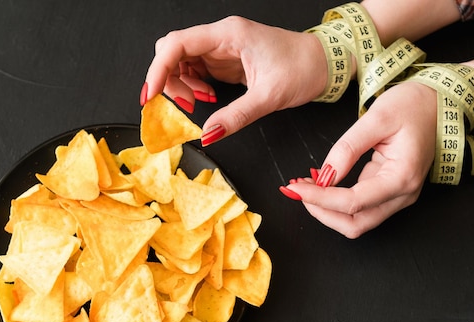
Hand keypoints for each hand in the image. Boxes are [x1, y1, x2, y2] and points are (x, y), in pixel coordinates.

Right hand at [141, 16, 331, 144]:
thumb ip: (236, 116)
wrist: (323, 62)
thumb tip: (207, 134)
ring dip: (181, 85)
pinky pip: (196, 70)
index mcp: (229, 35)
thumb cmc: (302, 68)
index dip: (158, 69)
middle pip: (173, 51)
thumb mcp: (269, 97)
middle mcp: (221, 36)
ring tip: (201, 103)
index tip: (150, 95)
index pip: (177, 44)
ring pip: (181, 61)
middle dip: (169, 80)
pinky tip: (209, 99)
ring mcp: (222, 47)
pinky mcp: (225, 59)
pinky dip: (193, 86)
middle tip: (185, 105)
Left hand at [282, 81, 437, 237]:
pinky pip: (359, 208)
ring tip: (304, 186)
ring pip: (357, 222)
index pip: (354, 202)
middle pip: (355, 224)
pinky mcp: (389, 192)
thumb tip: (325, 175)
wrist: (438, 102)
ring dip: (327, 210)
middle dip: (321, 212)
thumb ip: (348, 148)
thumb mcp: (377, 117)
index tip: (296, 189)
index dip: (321, 199)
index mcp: (403, 177)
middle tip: (296, 190)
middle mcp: (403, 194)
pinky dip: (336, 202)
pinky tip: (319, 183)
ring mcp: (398, 196)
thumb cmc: (413, 105)